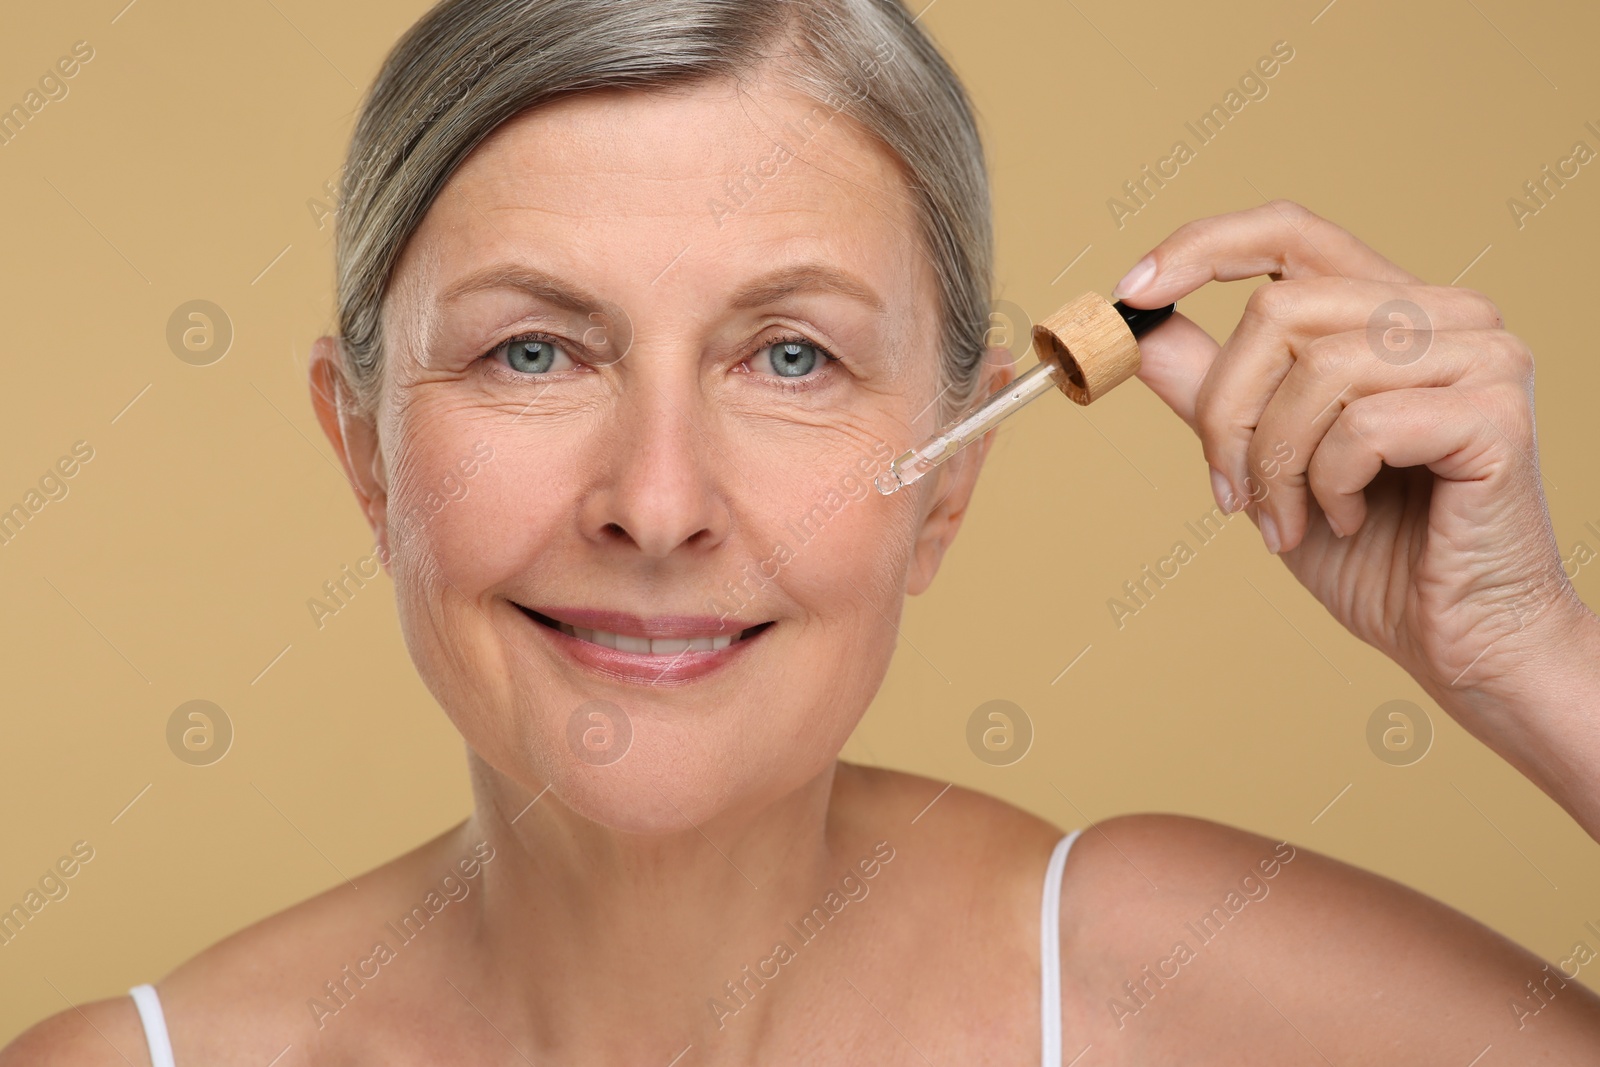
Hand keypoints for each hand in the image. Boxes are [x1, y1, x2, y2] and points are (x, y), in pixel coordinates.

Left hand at [1114, 199, 1598, 821]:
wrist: (1461, 641)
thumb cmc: (1374, 553)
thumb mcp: (1265, 458)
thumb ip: (1212, 388)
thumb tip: (1136, 326)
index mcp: (1391, 311)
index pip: (1291, 231)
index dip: (1201, 249)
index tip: (1130, 295)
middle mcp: (1446, 313)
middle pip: (1277, 308)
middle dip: (1224, 412)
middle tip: (1228, 491)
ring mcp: (1482, 354)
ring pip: (1313, 367)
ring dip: (1273, 461)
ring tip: (1291, 518)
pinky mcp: (1495, 411)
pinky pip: (1360, 424)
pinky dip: (1328, 485)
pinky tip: (1346, 521)